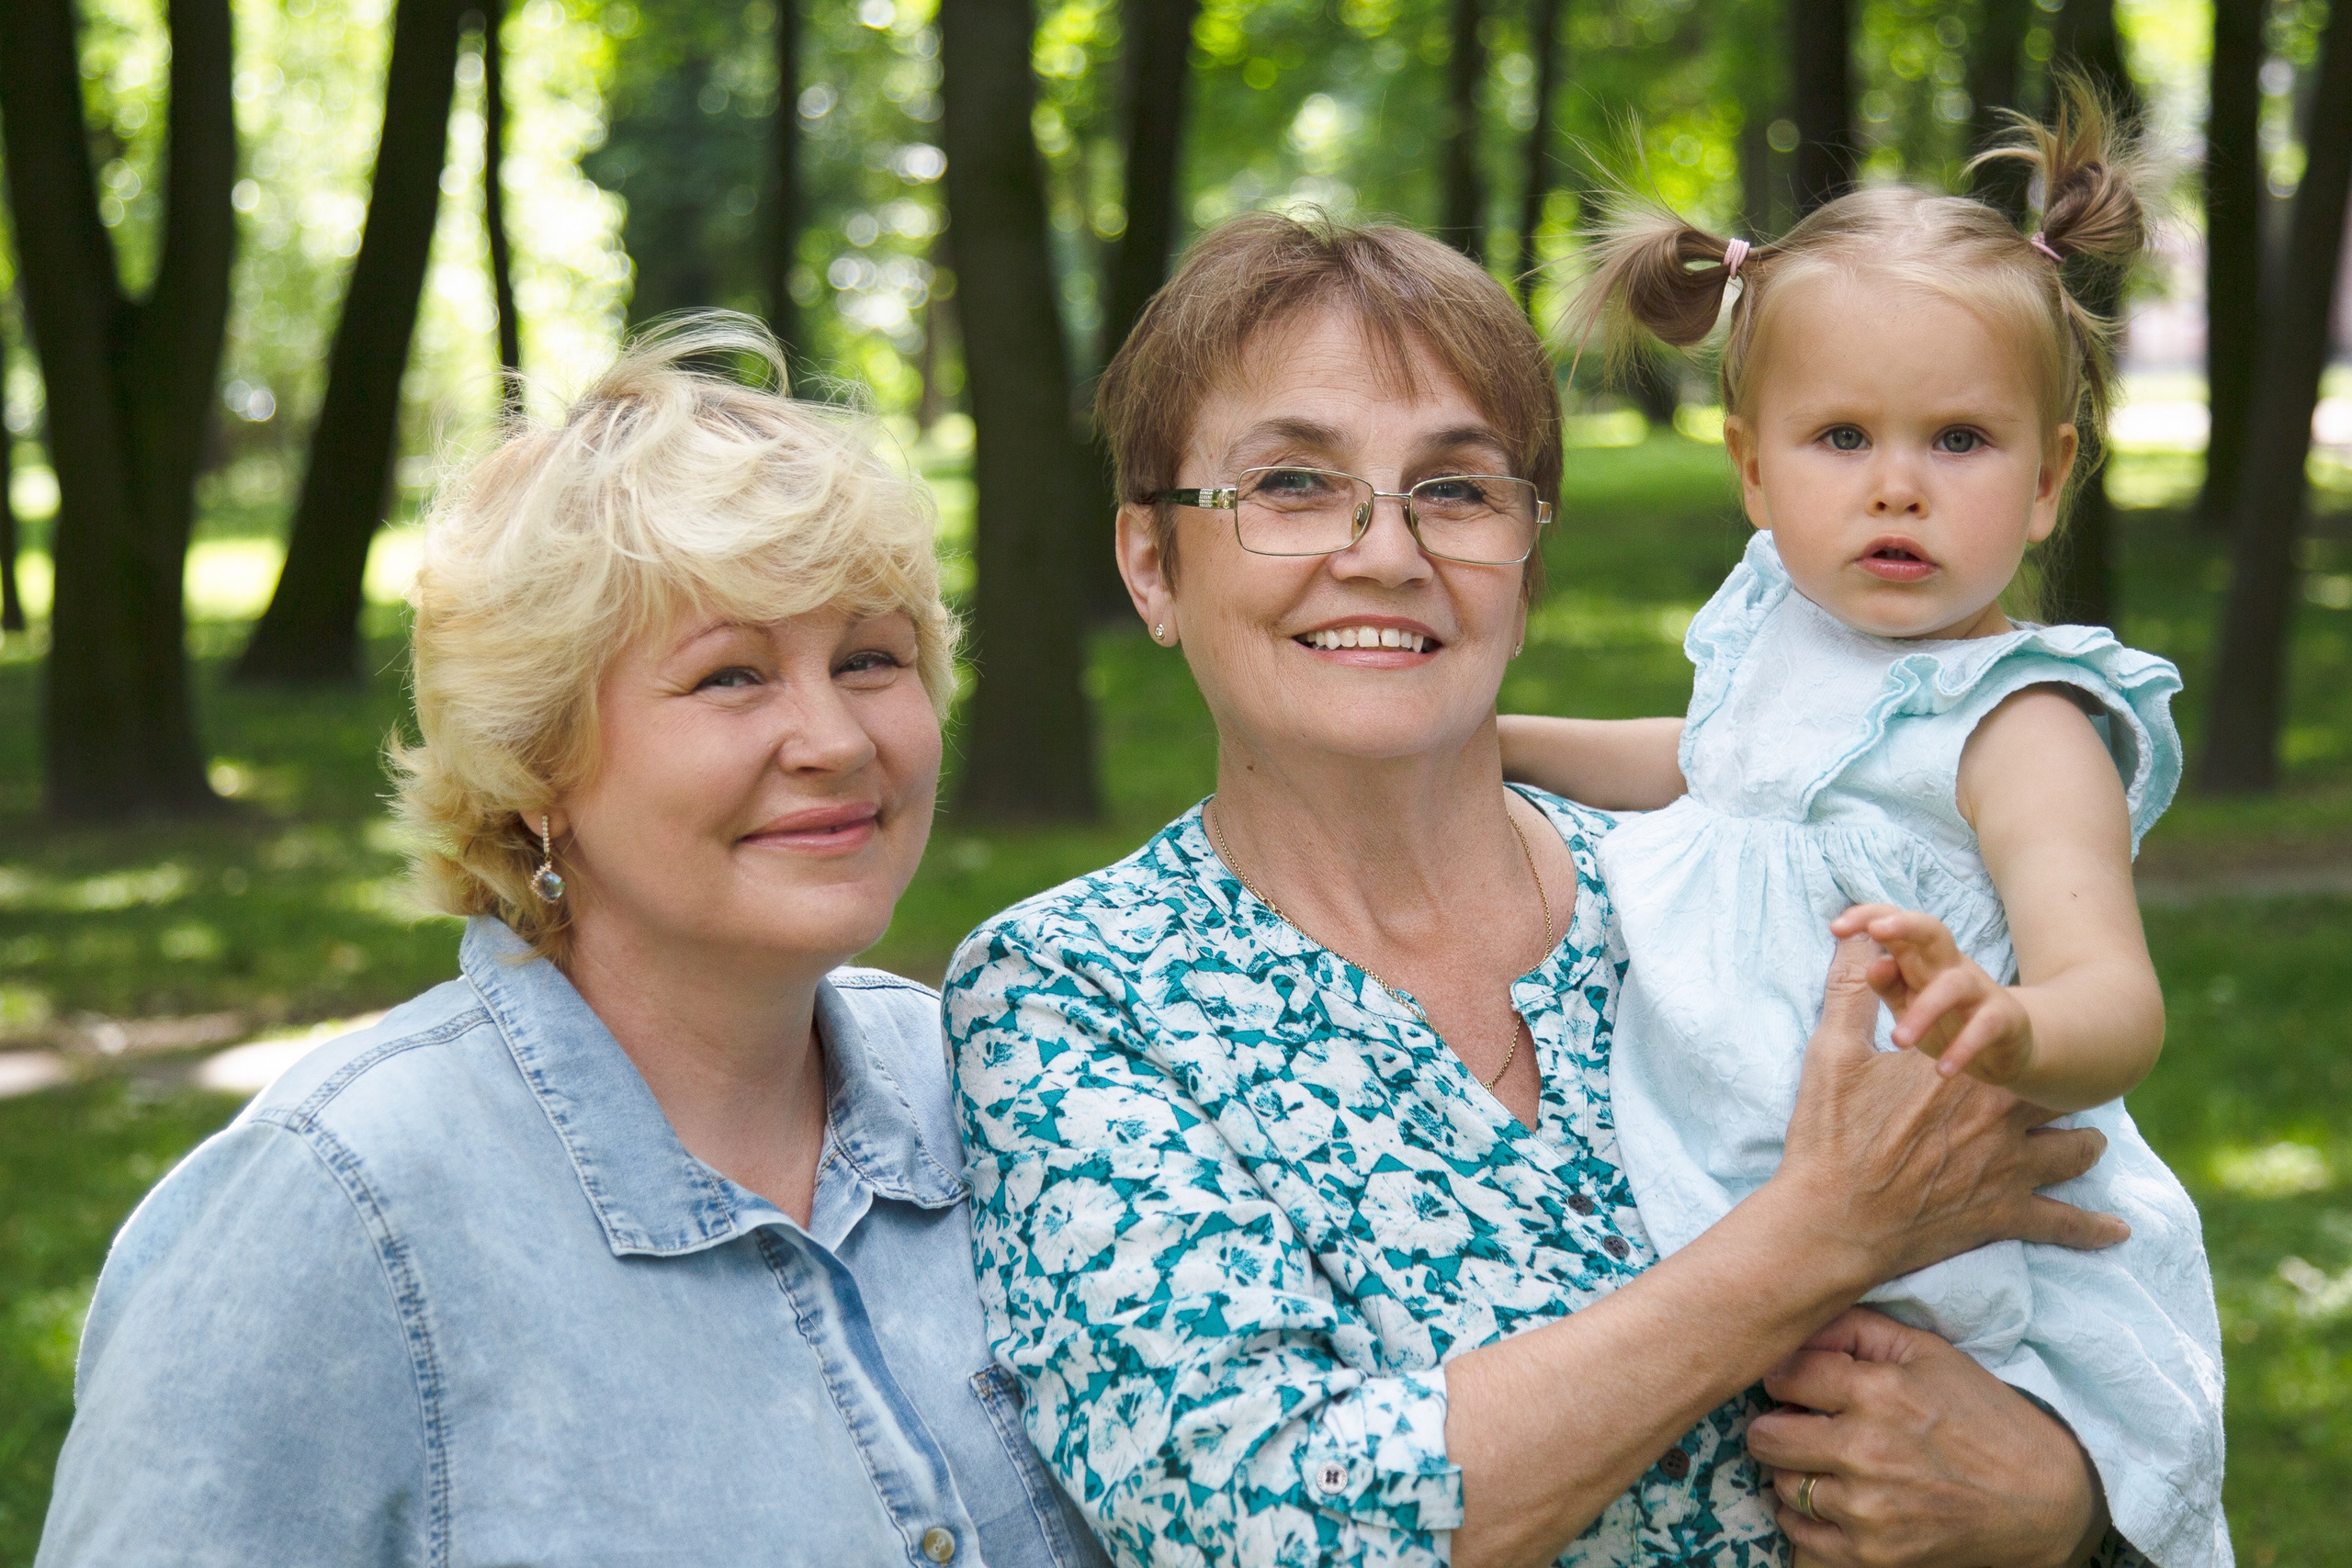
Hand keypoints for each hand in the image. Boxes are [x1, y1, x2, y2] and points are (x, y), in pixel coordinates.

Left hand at [1746, 1308, 2109, 1567]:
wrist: (2043, 1498)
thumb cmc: (1982, 1415)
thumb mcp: (1926, 1351)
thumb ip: (1855, 1328)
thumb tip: (1794, 1324)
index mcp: (1878, 1392)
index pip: (1781, 1376)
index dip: (1785, 1377)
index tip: (1797, 1385)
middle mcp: (1865, 1452)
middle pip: (1766, 1436)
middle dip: (1778, 1425)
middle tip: (1803, 1424)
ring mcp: (1867, 1509)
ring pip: (1781, 1485)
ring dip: (1795, 1472)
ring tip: (1827, 1462)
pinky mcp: (1871, 1554)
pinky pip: (1799, 1533)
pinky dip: (1806, 1517)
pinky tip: (1834, 1499)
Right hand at [1769, 934, 2122, 1291]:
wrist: (1834, 1222)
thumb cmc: (1829, 1137)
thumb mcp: (1832, 1053)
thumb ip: (1848, 991)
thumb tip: (1854, 940)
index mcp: (1962, 1069)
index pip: (1998, 1037)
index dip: (2000, 1036)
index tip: (2003, 1037)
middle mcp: (1998, 1114)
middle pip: (2050, 1092)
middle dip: (2055, 1088)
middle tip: (2060, 1085)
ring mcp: (2009, 1167)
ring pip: (2071, 1151)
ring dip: (2083, 1145)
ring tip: (2091, 1142)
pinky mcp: (2007, 1215)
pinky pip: (2065, 1224)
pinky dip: (2094, 1228)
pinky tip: (2119, 1229)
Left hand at [1830, 904, 2034, 1085]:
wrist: (2009, 1045)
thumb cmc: (1946, 1018)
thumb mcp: (1908, 1001)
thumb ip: (1888, 984)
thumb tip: (1872, 964)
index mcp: (1921, 958)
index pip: (1896, 923)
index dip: (1867, 917)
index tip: (1835, 927)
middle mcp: (1950, 965)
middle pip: (1933, 930)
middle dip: (1904, 924)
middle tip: (1876, 931)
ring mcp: (1979, 989)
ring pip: (1954, 984)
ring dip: (1924, 1011)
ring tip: (1898, 1041)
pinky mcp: (2003, 1018)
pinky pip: (1984, 1026)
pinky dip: (1963, 1048)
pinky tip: (1943, 1070)